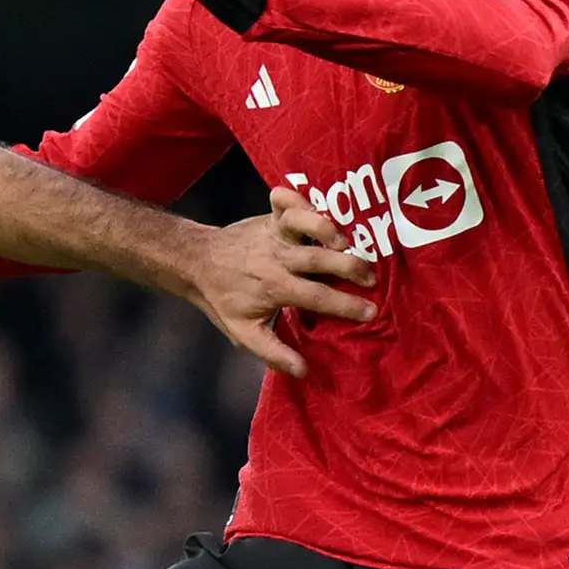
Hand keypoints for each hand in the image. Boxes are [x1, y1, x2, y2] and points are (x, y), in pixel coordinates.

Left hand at [178, 187, 379, 377]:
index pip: (317, 296)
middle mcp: (276, 257)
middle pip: (319, 258)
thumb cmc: (224, 299)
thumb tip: (303, 370)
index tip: (370, 312)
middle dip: (350, 266)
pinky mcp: (269, 216)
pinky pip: (286, 199)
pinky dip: (300, 198)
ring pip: (304, 221)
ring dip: (328, 228)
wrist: (197, 262)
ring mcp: (273, 233)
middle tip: (371, 278)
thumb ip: (272, 352)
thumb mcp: (243, 332)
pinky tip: (319, 207)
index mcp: (274, 287)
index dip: (346, 305)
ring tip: (347, 242)